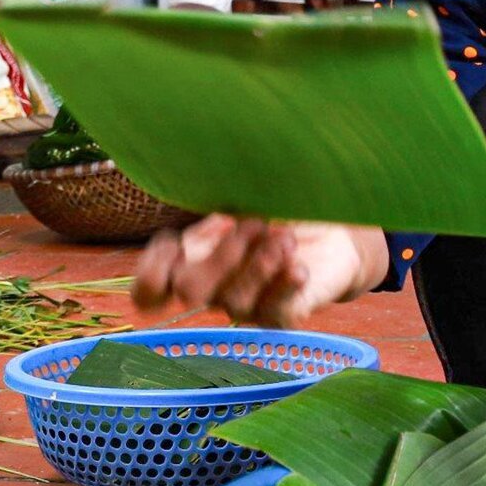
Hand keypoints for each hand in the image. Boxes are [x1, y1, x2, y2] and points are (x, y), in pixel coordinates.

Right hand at [133, 214, 387, 328]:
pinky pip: (275, 314)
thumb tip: (199, 170)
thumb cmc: (281, 207)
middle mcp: (216, 289)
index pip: (150, 292)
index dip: (152, 271)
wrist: (334, 231)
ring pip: (235, 303)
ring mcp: (249, 306)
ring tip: (286, 239)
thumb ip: (219, 192)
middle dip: (221, 255)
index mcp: (194, 259)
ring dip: (260, 264)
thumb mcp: (245, 192)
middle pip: (191, 292)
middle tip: (256, 224)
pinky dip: (284, 286)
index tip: (175, 239)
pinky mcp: (283, 315)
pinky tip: (298, 266)